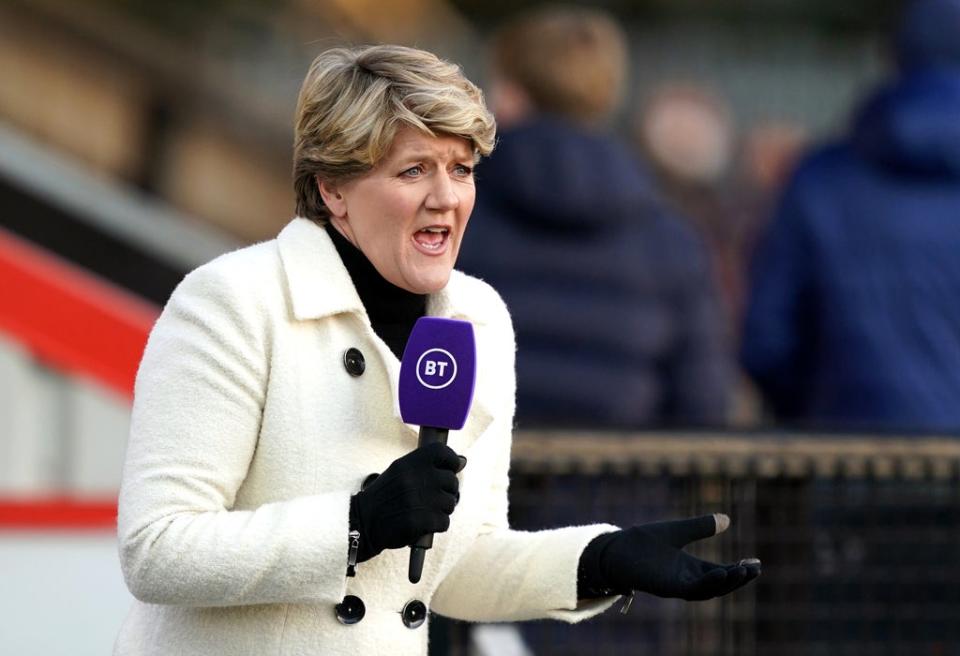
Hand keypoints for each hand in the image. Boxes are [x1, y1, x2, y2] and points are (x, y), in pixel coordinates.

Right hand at [349, 443, 465, 562]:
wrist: (362, 523)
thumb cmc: (385, 497)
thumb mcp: (400, 473)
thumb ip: (427, 466)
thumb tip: (463, 461)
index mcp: (409, 463)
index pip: (442, 452)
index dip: (451, 461)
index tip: (450, 470)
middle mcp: (415, 478)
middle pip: (452, 481)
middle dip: (446, 492)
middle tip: (433, 499)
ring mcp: (418, 500)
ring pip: (450, 503)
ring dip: (442, 510)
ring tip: (425, 512)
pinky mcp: (419, 521)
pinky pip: (444, 522)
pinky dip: (437, 526)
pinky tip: (424, 525)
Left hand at [577, 514, 760, 600]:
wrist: (617, 548)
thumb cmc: (643, 542)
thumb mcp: (678, 531)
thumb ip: (700, 526)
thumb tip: (727, 519)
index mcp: (691, 569)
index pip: (721, 572)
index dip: (739, 570)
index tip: (756, 563)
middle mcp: (687, 580)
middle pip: (719, 584)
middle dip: (738, 578)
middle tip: (756, 568)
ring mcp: (677, 585)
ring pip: (708, 590)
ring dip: (727, 582)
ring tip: (743, 570)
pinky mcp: (666, 587)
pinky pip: (691, 590)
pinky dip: (707, 583)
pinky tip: (720, 572)